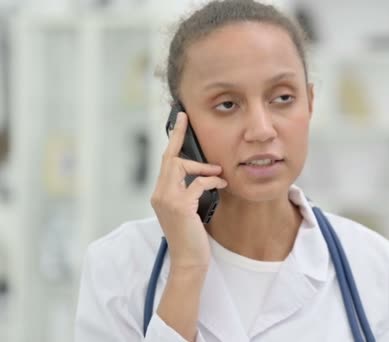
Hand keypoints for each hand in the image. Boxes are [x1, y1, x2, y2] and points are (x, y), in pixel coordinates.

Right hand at [150, 111, 226, 269]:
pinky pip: (198, 183)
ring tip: (219, 174)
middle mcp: (159, 194)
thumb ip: (189, 191)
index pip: (166, 162)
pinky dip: (212, 181)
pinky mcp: (180, 206)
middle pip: (170, 159)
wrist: (189, 261)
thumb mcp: (189, 210)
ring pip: (181, 167)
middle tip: (189, 122)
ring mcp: (167, 200)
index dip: (173, 139)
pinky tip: (222, 185)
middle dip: (180, 139)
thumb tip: (204, 173)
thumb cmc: (192, 237)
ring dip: (203, 168)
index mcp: (160, 194)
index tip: (181, 119)